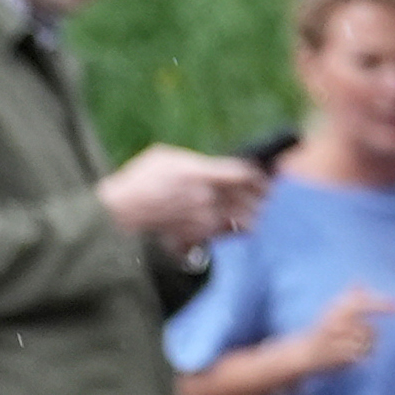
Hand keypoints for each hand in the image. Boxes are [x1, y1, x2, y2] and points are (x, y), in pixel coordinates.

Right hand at [100, 144, 264, 250]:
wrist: (122, 213)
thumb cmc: (141, 180)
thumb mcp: (165, 158)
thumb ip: (196, 162)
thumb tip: (218, 166)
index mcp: (198, 172)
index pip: (243, 173)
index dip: (260, 174)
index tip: (266, 175)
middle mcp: (206, 197)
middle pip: (252, 197)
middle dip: (266, 195)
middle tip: (272, 194)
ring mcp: (206, 219)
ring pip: (248, 218)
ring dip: (258, 214)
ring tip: (264, 210)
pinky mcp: (203, 237)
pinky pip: (233, 233)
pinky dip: (243, 228)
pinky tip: (244, 223)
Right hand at [291, 286, 394, 380]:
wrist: (304, 353)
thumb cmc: (322, 329)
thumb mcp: (333, 310)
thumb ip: (350, 297)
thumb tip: (360, 279)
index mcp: (336, 310)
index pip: (362, 304)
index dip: (381, 305)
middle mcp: (337, 324)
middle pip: (371, 330)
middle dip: (369, 336)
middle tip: (354, 338)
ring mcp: (339, 342)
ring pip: (369, 345)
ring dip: (365, 348)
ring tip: (348, 347)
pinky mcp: (340, 358)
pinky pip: (363, 358)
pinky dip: (360, 358)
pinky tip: (347, 356)